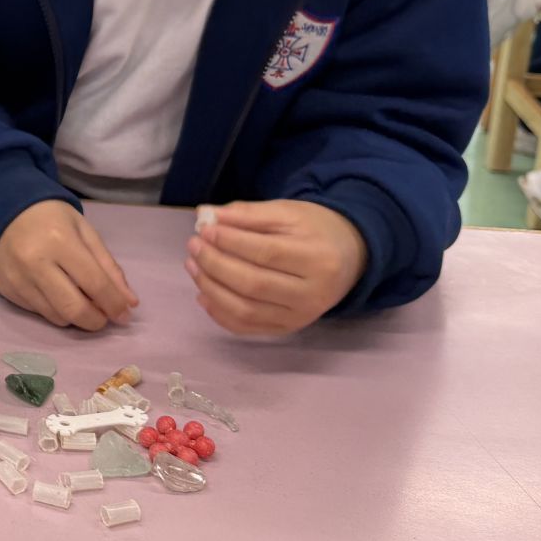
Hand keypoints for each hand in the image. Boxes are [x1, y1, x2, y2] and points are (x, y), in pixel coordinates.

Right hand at [0, 200, 136, 330]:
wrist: (3, 211)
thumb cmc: (51, 219)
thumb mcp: (85, 233)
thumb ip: (109, 267)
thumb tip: (129, 303)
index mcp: (60, 241)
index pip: (94, 283)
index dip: (114, 304)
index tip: (125, 315)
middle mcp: (35, 263)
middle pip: (73, 309)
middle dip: (96, 321)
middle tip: (105, 318)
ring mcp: (17, 279)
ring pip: (56, 317)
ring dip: (76, 317)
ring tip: (82, 303)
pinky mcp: (5, 290)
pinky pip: (39, 313)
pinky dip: (55, 310)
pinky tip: (58, 295)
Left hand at [186, 200, 367, 334]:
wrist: (348, 257)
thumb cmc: (315, 230)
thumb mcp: (288, 212)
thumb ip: (249, 214)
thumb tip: (208, 217)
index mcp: (317, 259)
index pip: (267, 253)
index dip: (231, 242)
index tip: (205, 229)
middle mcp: (312, 294)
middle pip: (254, 284)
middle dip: (215, 265)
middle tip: (193, 246)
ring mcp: (300, 317)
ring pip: (246, 310)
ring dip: (211, 289)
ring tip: (192, 266)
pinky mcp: (287, 329)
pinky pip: (247, 328)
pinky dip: (219, 314)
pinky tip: (203, 294)